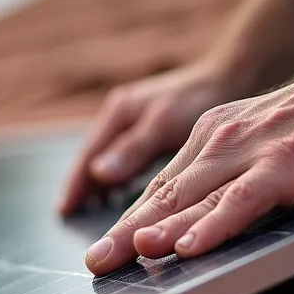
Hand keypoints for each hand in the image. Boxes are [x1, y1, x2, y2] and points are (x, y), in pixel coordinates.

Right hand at [57, 61, 247, 215]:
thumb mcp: (164, 123)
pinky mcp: (151, 131)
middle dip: (81, 188)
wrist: (230, 76)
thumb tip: (98, 174)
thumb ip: (133, 148)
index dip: (75, 185)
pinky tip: (121, 195)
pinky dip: (119, 179)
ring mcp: (135, 123)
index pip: (87, 155)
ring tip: (89, 213)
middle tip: (69, 217)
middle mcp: (121, 116)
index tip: (63, 211)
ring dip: (98, 185)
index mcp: (119, 113)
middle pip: (92, 159)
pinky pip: (126, 160)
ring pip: (109, 161)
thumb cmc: (200, 96)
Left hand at [82, 55, 293, 274]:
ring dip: (153, 231)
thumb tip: (208, 212)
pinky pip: (238, 201)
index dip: (132, 220)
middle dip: (125, 232)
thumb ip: (237, 173)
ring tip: (119, 258)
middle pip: (165, 195)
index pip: (165, 187)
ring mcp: (250, 152)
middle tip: (94, 263)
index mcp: (215, 135)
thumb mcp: (269, 143)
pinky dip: (211, 226)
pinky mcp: (282, 166)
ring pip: (191, 198)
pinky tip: (188, 248)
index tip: (105, 250)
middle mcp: (221, 142)